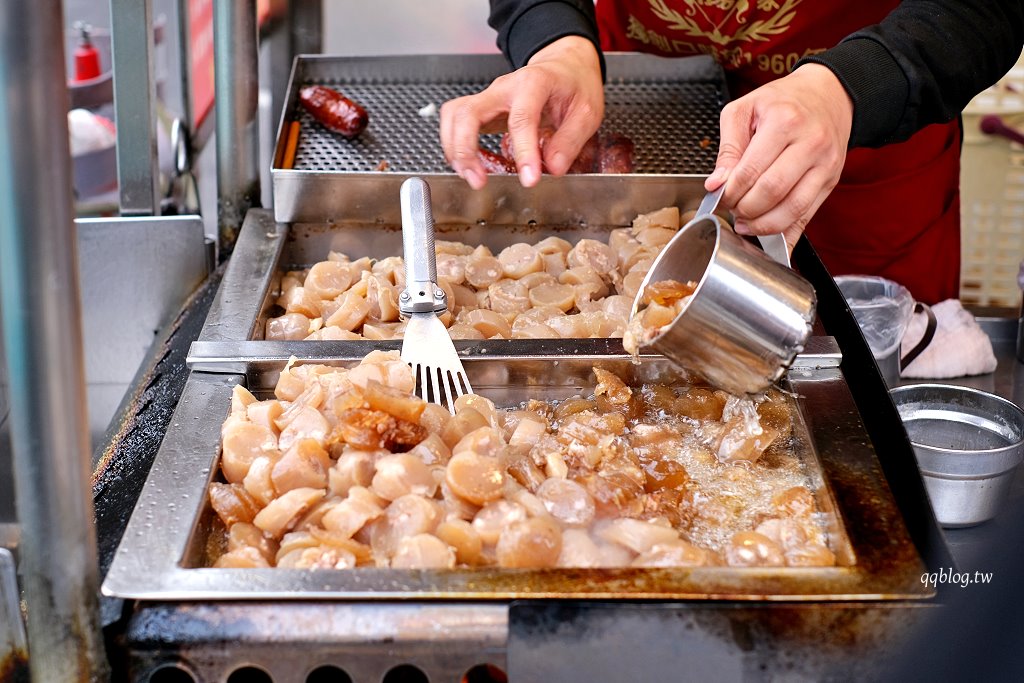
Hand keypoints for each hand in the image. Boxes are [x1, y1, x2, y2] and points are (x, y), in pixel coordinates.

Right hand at [440, 36, 604, 188]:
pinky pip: (456, 121)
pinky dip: (455, 144)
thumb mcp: (588, 111)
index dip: (524, 151)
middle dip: (466, 149)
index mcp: (534, 83)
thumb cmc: (574, 85)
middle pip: (469, 112)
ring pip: (455, 115)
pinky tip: (467, 164)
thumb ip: (570, 141)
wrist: (564, 66)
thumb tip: (553, 168)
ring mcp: (489, 97)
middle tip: (478, 180)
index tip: (529, 179)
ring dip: (455, 148)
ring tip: (470, 176)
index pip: (522, 118)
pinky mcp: (482, 108)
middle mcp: (505, 87)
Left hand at [706, 64, 852, 250]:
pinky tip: (768, 236)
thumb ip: (728, 147)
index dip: (730, 192)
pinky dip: (786, 233)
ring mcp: (825, 164)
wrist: (828, 94)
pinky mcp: (832, 181)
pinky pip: (808, 216)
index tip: (720, 197)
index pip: (751, 171)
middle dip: (745, 209)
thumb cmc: (783, 101)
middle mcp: (810, 143)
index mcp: (785, 121)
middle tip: (732, 208)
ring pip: (792, 209)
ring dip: (763, 225)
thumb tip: (716, 184)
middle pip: (772, 192)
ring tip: (746, 222)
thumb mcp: (745, 109)